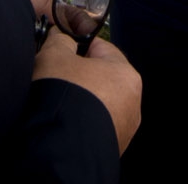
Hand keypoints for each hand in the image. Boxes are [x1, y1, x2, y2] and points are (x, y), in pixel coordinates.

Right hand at [33, 30, 141, 153]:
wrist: (62, 149)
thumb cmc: (65, 98)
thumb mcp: (55, 56)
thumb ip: (60, 40)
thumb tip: (61, 37)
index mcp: (126, 74)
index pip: (99, 46)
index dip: (76, 42)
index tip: (61, 42)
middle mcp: (132, 101)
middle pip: (100, 75)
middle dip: (78, 72)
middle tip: (55, 72)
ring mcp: (124, 126)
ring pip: (98, 100)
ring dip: (80, 97)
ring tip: (58, 98)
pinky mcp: (112, 144)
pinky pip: (94, 122)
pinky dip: (80, 118)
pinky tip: (64, 118)